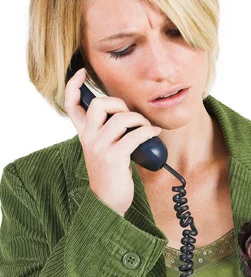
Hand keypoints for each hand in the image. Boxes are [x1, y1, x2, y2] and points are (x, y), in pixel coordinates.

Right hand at [64, 68, 160, 215]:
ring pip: (121, 118)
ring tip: (146, 128)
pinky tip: (154, 134)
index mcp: (84, 134)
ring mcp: (99, 147)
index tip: (82, 73)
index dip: (73, 85)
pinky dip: (149, 131)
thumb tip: (127, 114)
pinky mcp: (113, 157)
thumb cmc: (111, 174)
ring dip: (139, 120)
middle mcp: (88, 138)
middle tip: (130, 116)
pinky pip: (135, 135)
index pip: (71, 105)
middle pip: (99, 104)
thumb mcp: (103, 149)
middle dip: (119, 104)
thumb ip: (108, 131)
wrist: (107, 203)